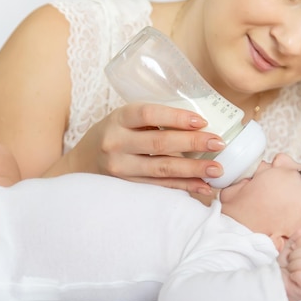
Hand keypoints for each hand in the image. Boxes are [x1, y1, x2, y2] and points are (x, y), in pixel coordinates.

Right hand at [68, 102, 225, 194]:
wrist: (82, 163)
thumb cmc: (113, 134)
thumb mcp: (124, 119)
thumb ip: (152, 119)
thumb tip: (198, 122)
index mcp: (118, 119)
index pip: (149, 113)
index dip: (176, 117)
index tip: (201, 121)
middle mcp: (116, 143)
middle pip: (159, 143)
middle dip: (193, 144)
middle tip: (219, 143)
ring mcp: (120, 167)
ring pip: (161, 169)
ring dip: (193, 170)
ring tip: (217, 169)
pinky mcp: (127, 186)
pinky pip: (160, 186)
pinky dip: (183, 186)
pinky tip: (203, 186)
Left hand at [277, 228, 300, 300]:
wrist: (276, 287)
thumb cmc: (283, 269)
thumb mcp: (287, 251)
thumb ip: (295, 239)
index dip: (299, 243)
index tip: (291, 250)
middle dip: (294, 256)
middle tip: (289, 264)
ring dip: (293, 266)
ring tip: (290, 271)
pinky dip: (295, 275)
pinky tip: (293, 278)